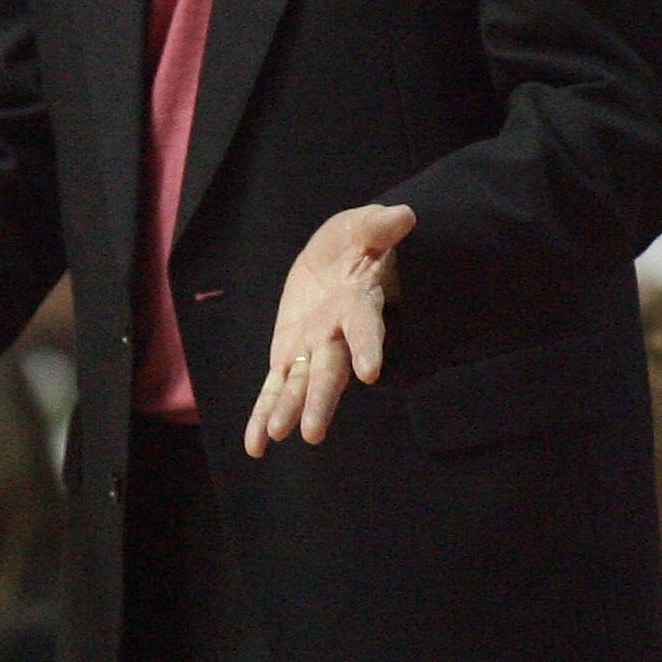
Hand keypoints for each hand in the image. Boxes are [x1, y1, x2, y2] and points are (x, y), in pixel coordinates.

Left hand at [244, 203, 413, 457]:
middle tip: (312, 432)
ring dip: (289, 412)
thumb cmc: (358, 242)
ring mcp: (313, 349)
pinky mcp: (289, 354)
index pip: (365, 328)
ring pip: (301, 385)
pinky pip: (276, 388)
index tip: (370, 372)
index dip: (368, 347)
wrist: (336, 257)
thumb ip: (379, 226)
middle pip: (330, 371)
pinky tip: (256, 445)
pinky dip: (264, 414)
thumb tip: (404, 215)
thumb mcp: (364, 226)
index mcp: (359, 304)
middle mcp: (337, 335)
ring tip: (276, 436)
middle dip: (320, 400)